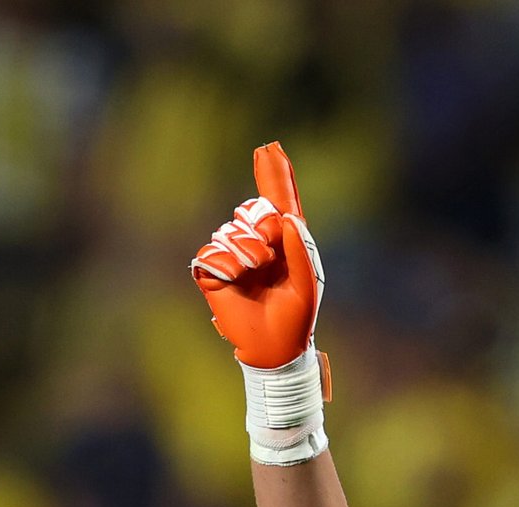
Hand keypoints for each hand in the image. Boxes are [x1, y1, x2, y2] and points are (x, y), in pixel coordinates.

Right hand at [191, 142, 326, 371]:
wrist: (274, 347)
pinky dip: (226, 265)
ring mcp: (233, 255)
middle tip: (269, 255)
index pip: (279, 201)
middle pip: (252, 209)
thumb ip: (300, 249)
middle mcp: (257, 243)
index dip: (275, 175)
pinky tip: (236, 280)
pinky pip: (212, 252)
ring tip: (255, 273)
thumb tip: (287, 216)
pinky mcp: (212, 271)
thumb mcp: (307, 283)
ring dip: (246, 252)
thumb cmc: (296, 317)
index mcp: (284, 242)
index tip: (270, 148)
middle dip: (262, 226)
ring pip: (230, 230)